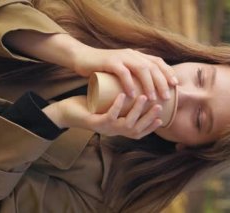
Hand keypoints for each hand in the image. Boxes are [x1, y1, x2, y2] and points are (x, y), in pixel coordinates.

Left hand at [45, 94, 161, 138]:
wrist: (67, 112)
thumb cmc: (90, 107)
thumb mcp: (109, 106)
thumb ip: (122, 104)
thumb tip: (137, 89)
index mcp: (118, 128)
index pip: (140, 131)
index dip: (152, 125)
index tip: (163, 115)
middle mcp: (113, 131)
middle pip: (137, 129)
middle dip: (150, 118)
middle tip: (160, 104)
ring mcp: (105, 128)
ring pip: (126, 124)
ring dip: (137, 111)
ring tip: (144, 97)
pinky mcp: (95, 123)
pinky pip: (109, 116)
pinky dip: (117, 106)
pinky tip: (122, 96)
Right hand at [72, 46, 178, 99]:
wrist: (82, 58)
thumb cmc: (103, 69)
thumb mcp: (122, 70)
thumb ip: (133, 75)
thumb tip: (147, 91)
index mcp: (136, 55)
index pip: (157, 61)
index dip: (168, 72)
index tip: (175, 85)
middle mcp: (131, 54)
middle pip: (152, 66)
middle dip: (162, 82)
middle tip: (166, 97)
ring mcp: (121, 56)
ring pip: (141, 69)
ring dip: (149, 84)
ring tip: (152, 99)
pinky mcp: (109, 61)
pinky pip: (122, 72)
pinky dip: (129, 83)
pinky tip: (132, 95)